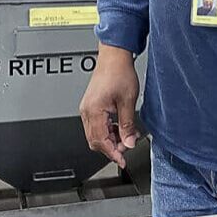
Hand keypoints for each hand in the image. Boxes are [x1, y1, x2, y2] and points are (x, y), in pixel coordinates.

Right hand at [80, 44, 140, 167]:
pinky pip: (96, 125)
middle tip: (127, 145)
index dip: (113, 153)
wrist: (114, 56)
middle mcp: (87, 111)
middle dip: (112, 147)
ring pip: (95, 134)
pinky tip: (119, 127)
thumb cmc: (119, 72)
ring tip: (126, 135)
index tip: (122, 160)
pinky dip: (108, 130)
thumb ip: (127, 125)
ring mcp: (87, 108)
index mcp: (94, 111)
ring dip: (110, 139)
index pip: (101, 141)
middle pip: (95, 141)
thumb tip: (129, 142)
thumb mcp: (128, 102)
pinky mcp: (91, 105)